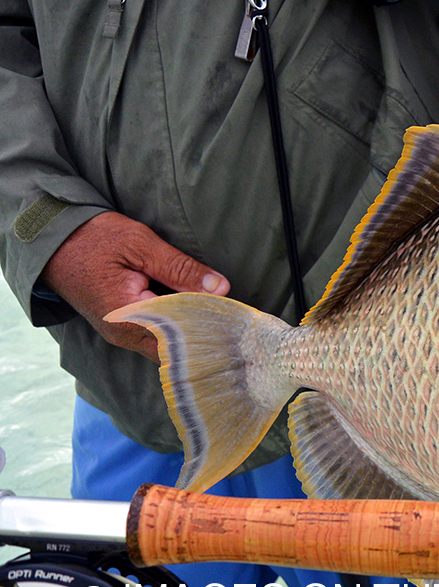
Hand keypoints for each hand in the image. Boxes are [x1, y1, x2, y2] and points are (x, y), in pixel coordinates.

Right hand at [41, 212, 229, 361]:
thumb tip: (220, 288)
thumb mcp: (140, 244)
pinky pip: (158, 336)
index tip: (239, 318)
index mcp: (128, 316)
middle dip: (207, 335)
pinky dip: (179, 327)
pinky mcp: (123, 328)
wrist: (50, 241)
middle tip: (239, 324)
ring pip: (169, 344)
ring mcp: (122, 334)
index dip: (213, 326)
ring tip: (225, 319)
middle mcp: (124, 334)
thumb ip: (180, 268)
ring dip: (194, 332)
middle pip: (178, 347)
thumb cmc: (93, 239)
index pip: (182, 333)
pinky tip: (199, 313)